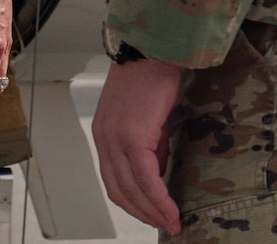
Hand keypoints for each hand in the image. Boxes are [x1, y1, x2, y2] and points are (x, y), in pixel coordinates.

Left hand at [92, 57, 183, 234]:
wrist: (152, 50)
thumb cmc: (150, 76)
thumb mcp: (144, 117)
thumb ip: (148, 144)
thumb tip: (158, 170)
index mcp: (104, 134)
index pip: (114, 180)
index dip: (133, 202)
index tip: (153, 215)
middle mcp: (104, 139)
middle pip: (120, 191)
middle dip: (143, 213)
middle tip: (166, 225)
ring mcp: (116, 138)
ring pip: (132, 189)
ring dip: (153, 211)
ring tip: (173, 222)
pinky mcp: (133, 137)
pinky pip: (147, 178)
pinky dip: (159, 199)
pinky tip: (172, 209)